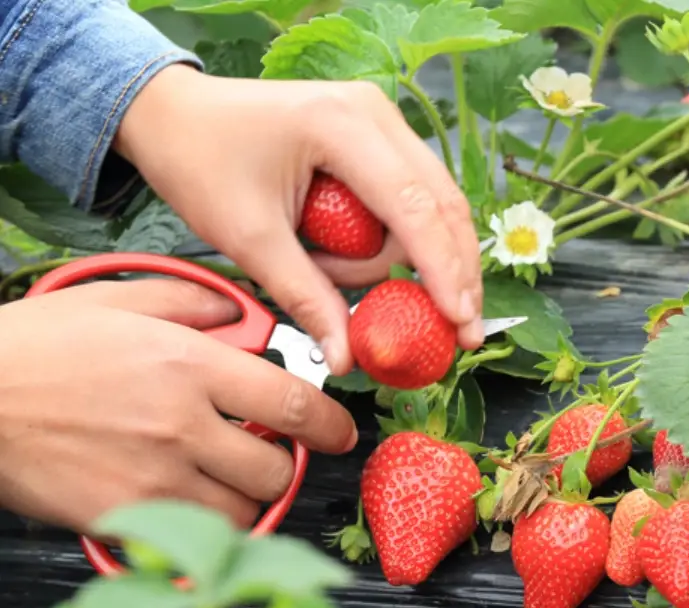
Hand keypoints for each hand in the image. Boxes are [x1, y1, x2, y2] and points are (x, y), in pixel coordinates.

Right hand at [0, 279, 356, 532]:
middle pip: (277, 468)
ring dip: (246, 497)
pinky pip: (192, 534)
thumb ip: (191, 304)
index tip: (339, 432)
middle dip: (285, 464)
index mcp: (189, 366)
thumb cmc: (35, 348)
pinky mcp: (124, 517)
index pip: (292, 404)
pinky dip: (202, 524)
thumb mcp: (118, 300)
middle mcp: (181, 426)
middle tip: (267, 453)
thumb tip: (238, 315)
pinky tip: (185, 499)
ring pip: (241, 510)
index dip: (330, 424)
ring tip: (221, 477)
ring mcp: (154, 478)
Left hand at [112, 64, 484, 375]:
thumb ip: (306, 297)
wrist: (172, 114)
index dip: (444, 272)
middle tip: (459, 330)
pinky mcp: (378, 136)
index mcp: (343, 126)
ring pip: (434, 204)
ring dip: (411, 257)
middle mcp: (377, 114)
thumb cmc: (199, 161)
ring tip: (336, 276)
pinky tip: (370, 264)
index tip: (460, 322)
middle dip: (453, 272)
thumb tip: (345, 358)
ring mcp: (382, 120)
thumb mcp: (250, 239)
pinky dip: (404, 239)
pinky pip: (413, 197)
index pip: (415, 209)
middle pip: (443, 204)